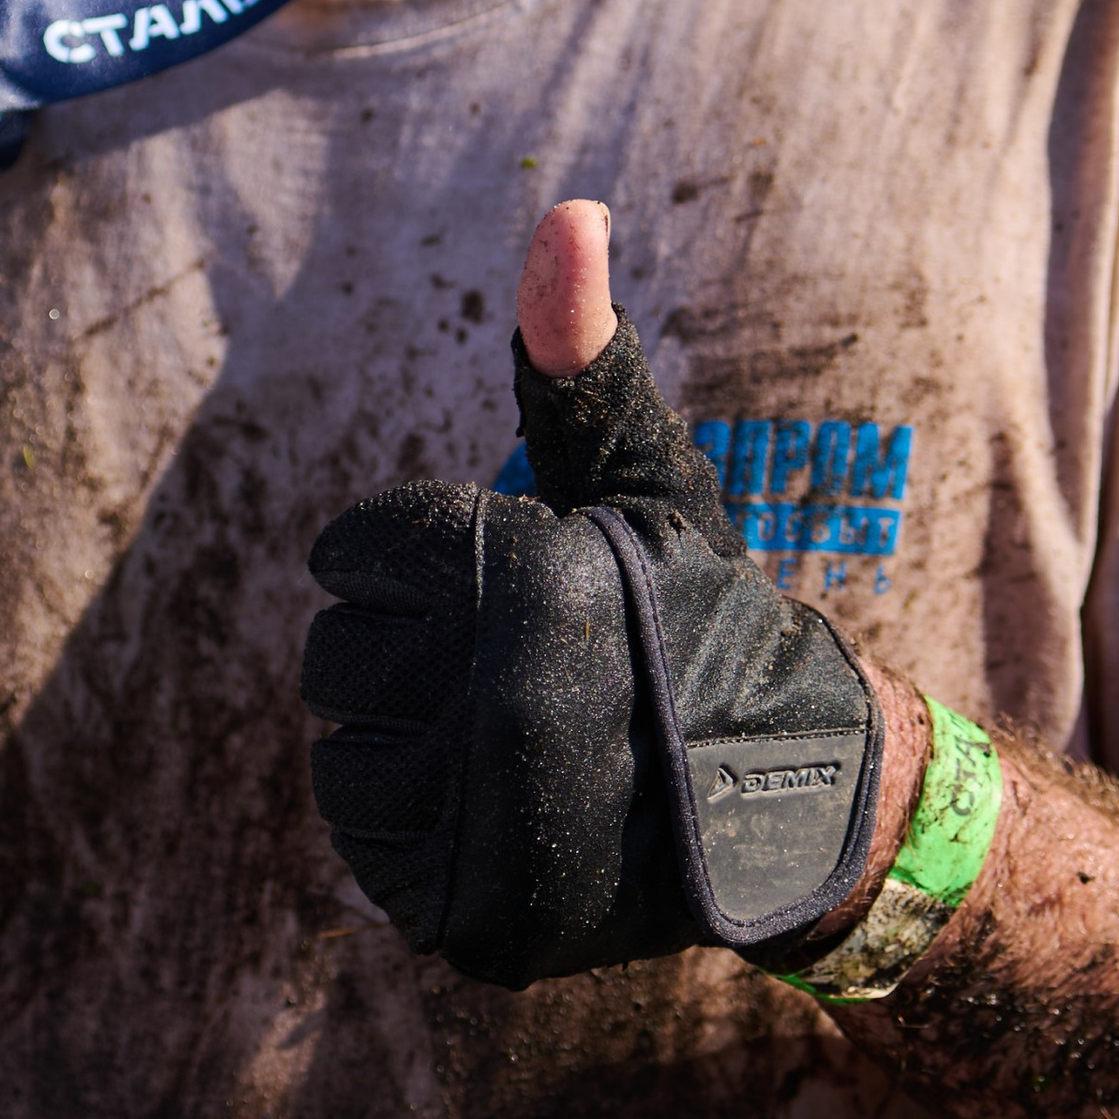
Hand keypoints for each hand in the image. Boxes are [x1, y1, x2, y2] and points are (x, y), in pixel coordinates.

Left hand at [301, 202, 883, 986]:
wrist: (785, 805)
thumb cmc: (693, 618)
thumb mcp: (639, 481)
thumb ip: (575, 358)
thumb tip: (566, 206)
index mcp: (529, 586)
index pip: (356, 548)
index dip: (422, 559)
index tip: (510, 587)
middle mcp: (498, 709)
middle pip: (333, 650)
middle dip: (408, 646)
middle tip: (517, 667)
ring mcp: (479, 824)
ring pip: (339, 747)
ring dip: (403, 734)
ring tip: (508, 738)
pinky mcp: (462, 912)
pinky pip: (361, 842)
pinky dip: (409, 823)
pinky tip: (492, 807)